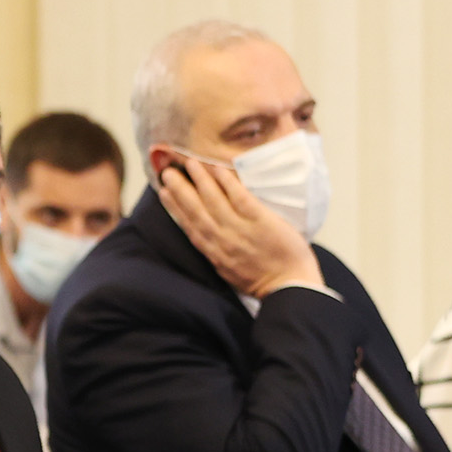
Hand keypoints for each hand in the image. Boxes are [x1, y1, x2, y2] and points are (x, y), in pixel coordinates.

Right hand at [157, 158, 321, 296]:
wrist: (288, 288)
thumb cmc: (262, 281)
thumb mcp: (229, 271)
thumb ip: (217, 252)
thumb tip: (207, 235)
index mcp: (213, 253)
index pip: (189, 225)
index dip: (174, 207)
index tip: (163, 191)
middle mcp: (222, 240)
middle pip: (195, 210)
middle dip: (180, 189)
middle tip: (168, 170)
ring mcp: (240, 230)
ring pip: (213, 200)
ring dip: (200, 179)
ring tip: (190, 162)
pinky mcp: (260, 221)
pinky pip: (239, 198)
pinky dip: (227, 183)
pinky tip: (217, 169)